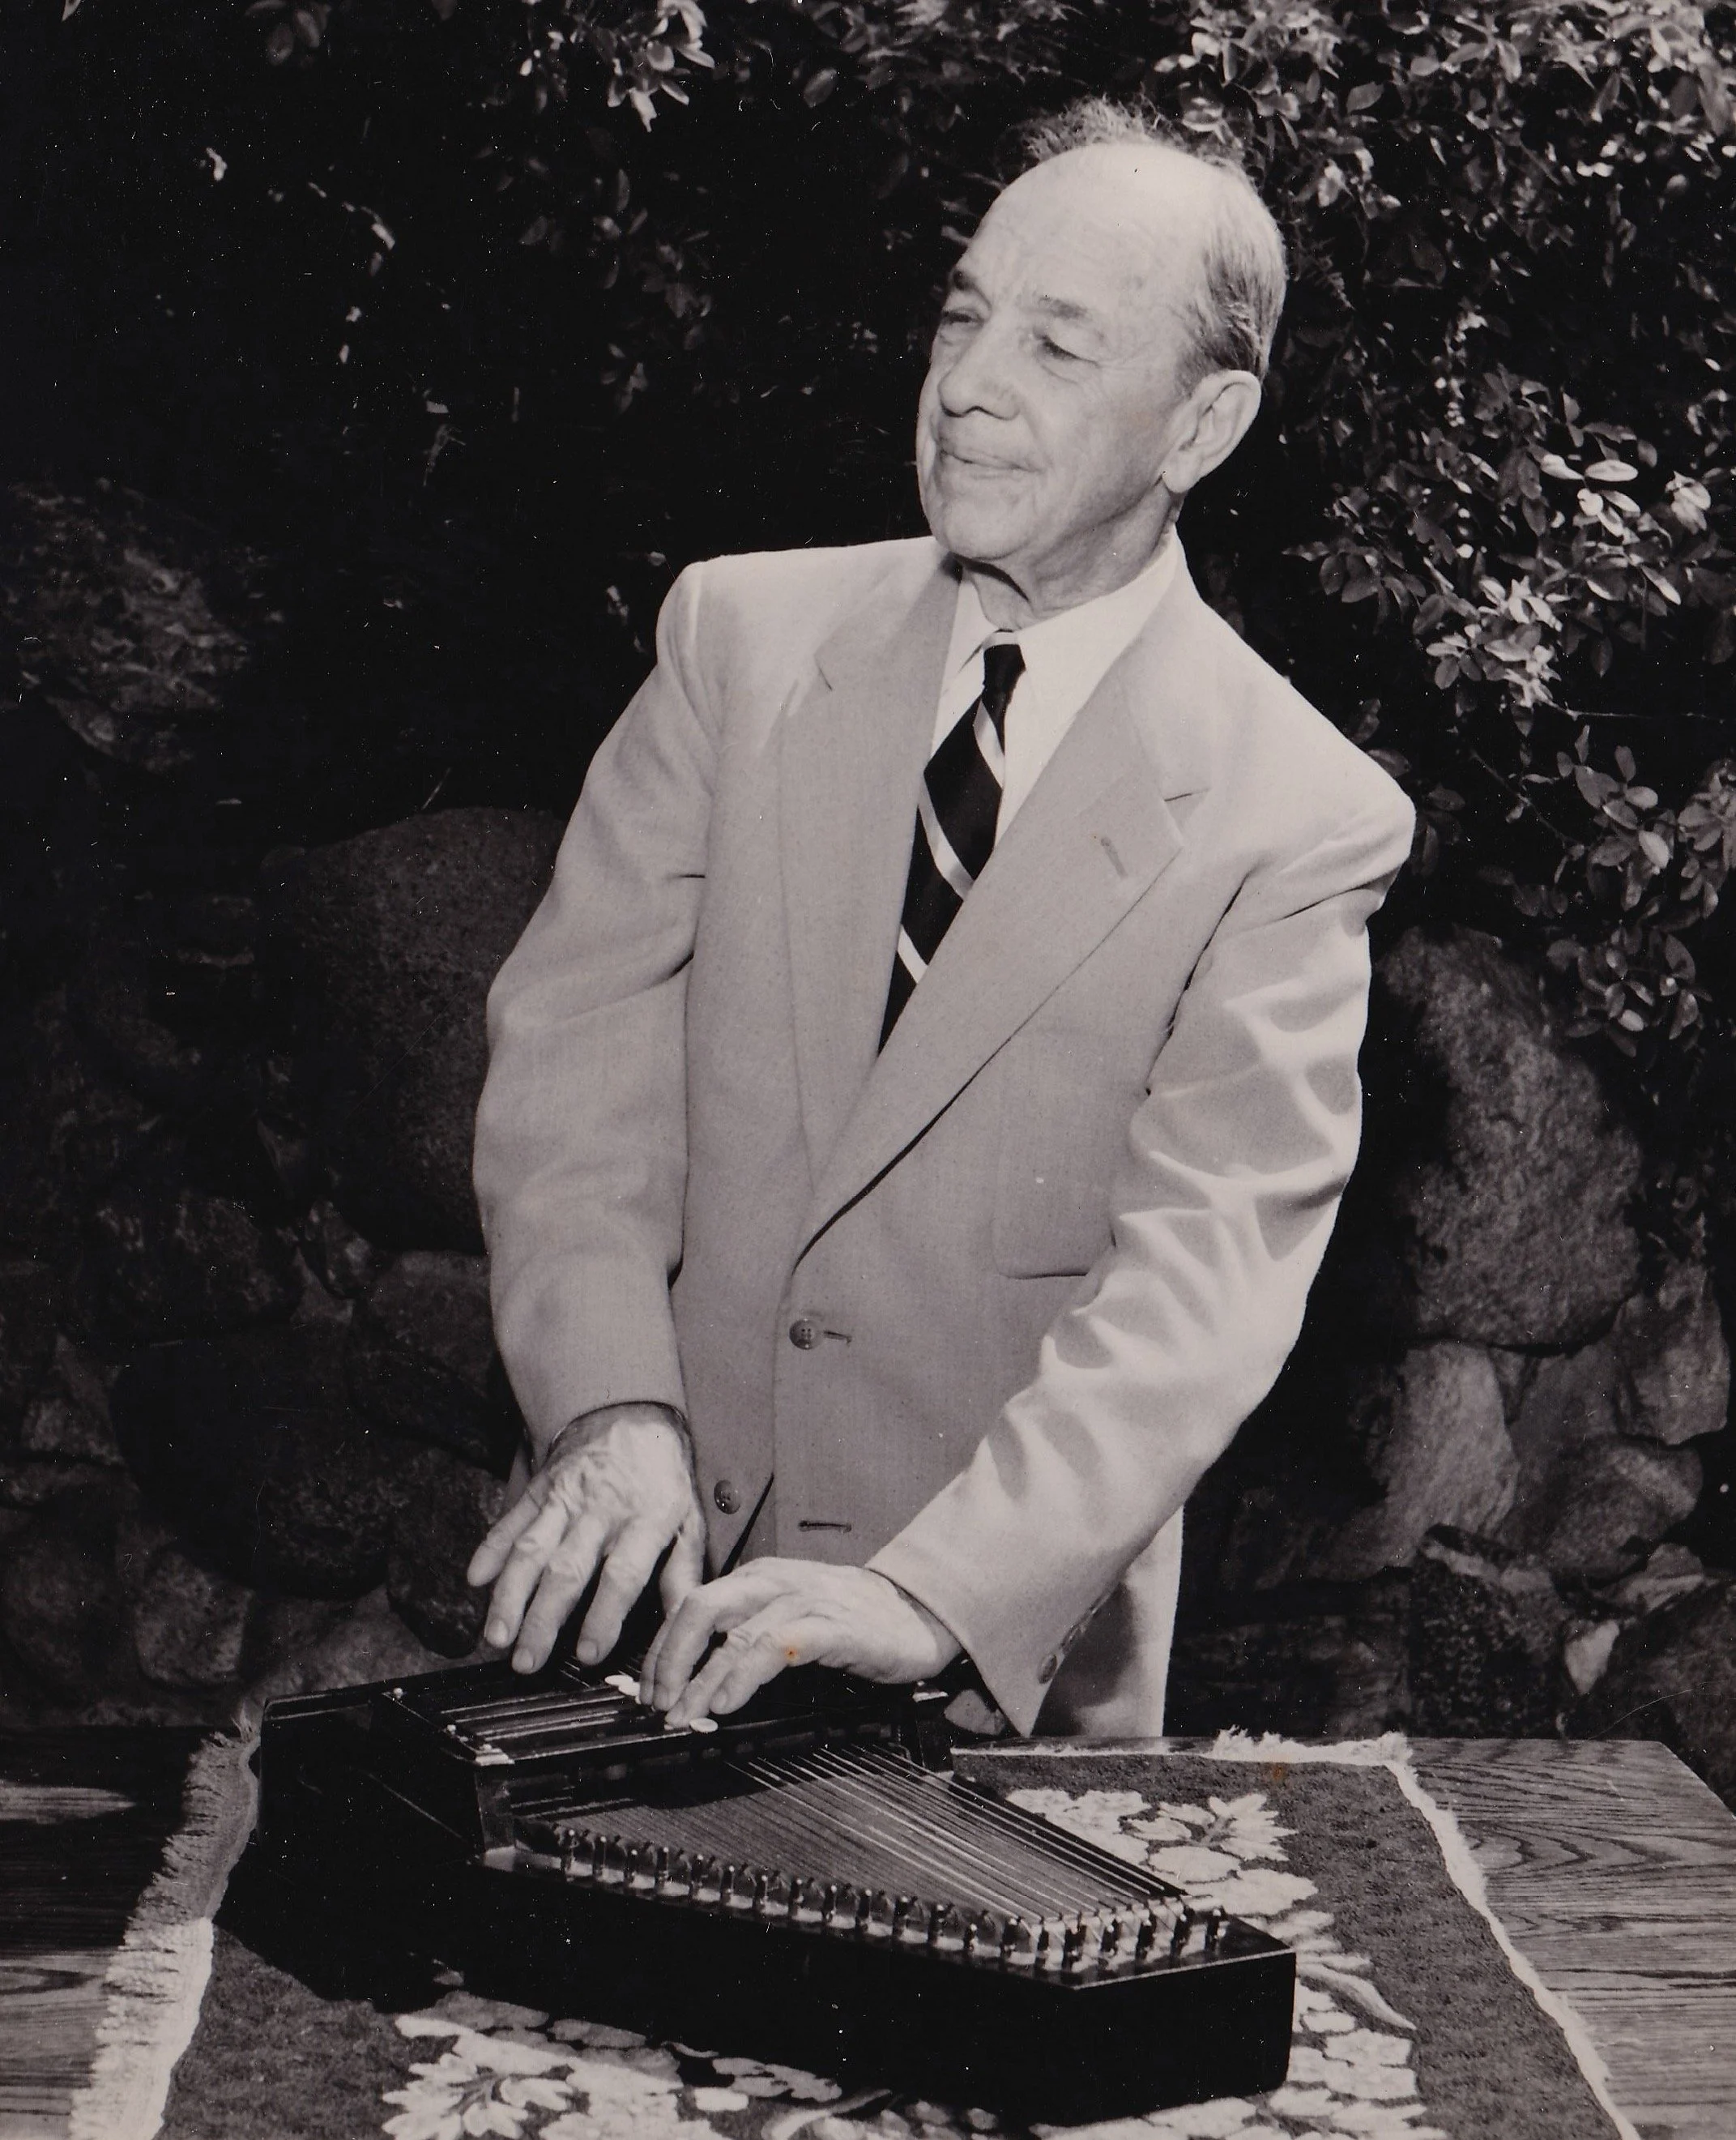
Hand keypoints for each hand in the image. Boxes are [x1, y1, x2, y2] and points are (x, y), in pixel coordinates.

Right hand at [466, 1402, 704, 1673]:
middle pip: (567, 1569)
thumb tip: (683, 1630)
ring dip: (510, 1594)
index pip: (621, 1575)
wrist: (631, 1415)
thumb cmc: (663, 1480)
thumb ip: (682, 1577)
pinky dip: (491, 1549)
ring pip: (532, 1549)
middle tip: (526, 1661)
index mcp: (645, 1521)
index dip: (603, 1616)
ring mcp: (565, 1498)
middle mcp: (601, 1510)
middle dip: (542, 1619)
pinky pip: (511, 1520)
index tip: (586, 1654)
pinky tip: (475, 1579)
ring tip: (496, 1635)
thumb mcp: (689, 1522)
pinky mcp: (539, 1489)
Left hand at [639, 1559, 961, 1725]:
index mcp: (759, 1577)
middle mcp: (774, 1582)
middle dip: (668, 1658)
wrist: (918, 1612)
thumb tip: (697, 1674)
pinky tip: (726, 1702)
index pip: (692, 1603)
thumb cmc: (854, 1618)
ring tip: (681, 1714)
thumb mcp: (790, 1615)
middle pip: (700, 1608)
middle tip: (656, 1702)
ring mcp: (802, 1600)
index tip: (648, 1689)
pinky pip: (773, 1647)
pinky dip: (742, 1675)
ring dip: (698, 1679)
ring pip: (733, 1633)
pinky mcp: (830, 1626)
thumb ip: (748, 1633)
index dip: (662, 1647)